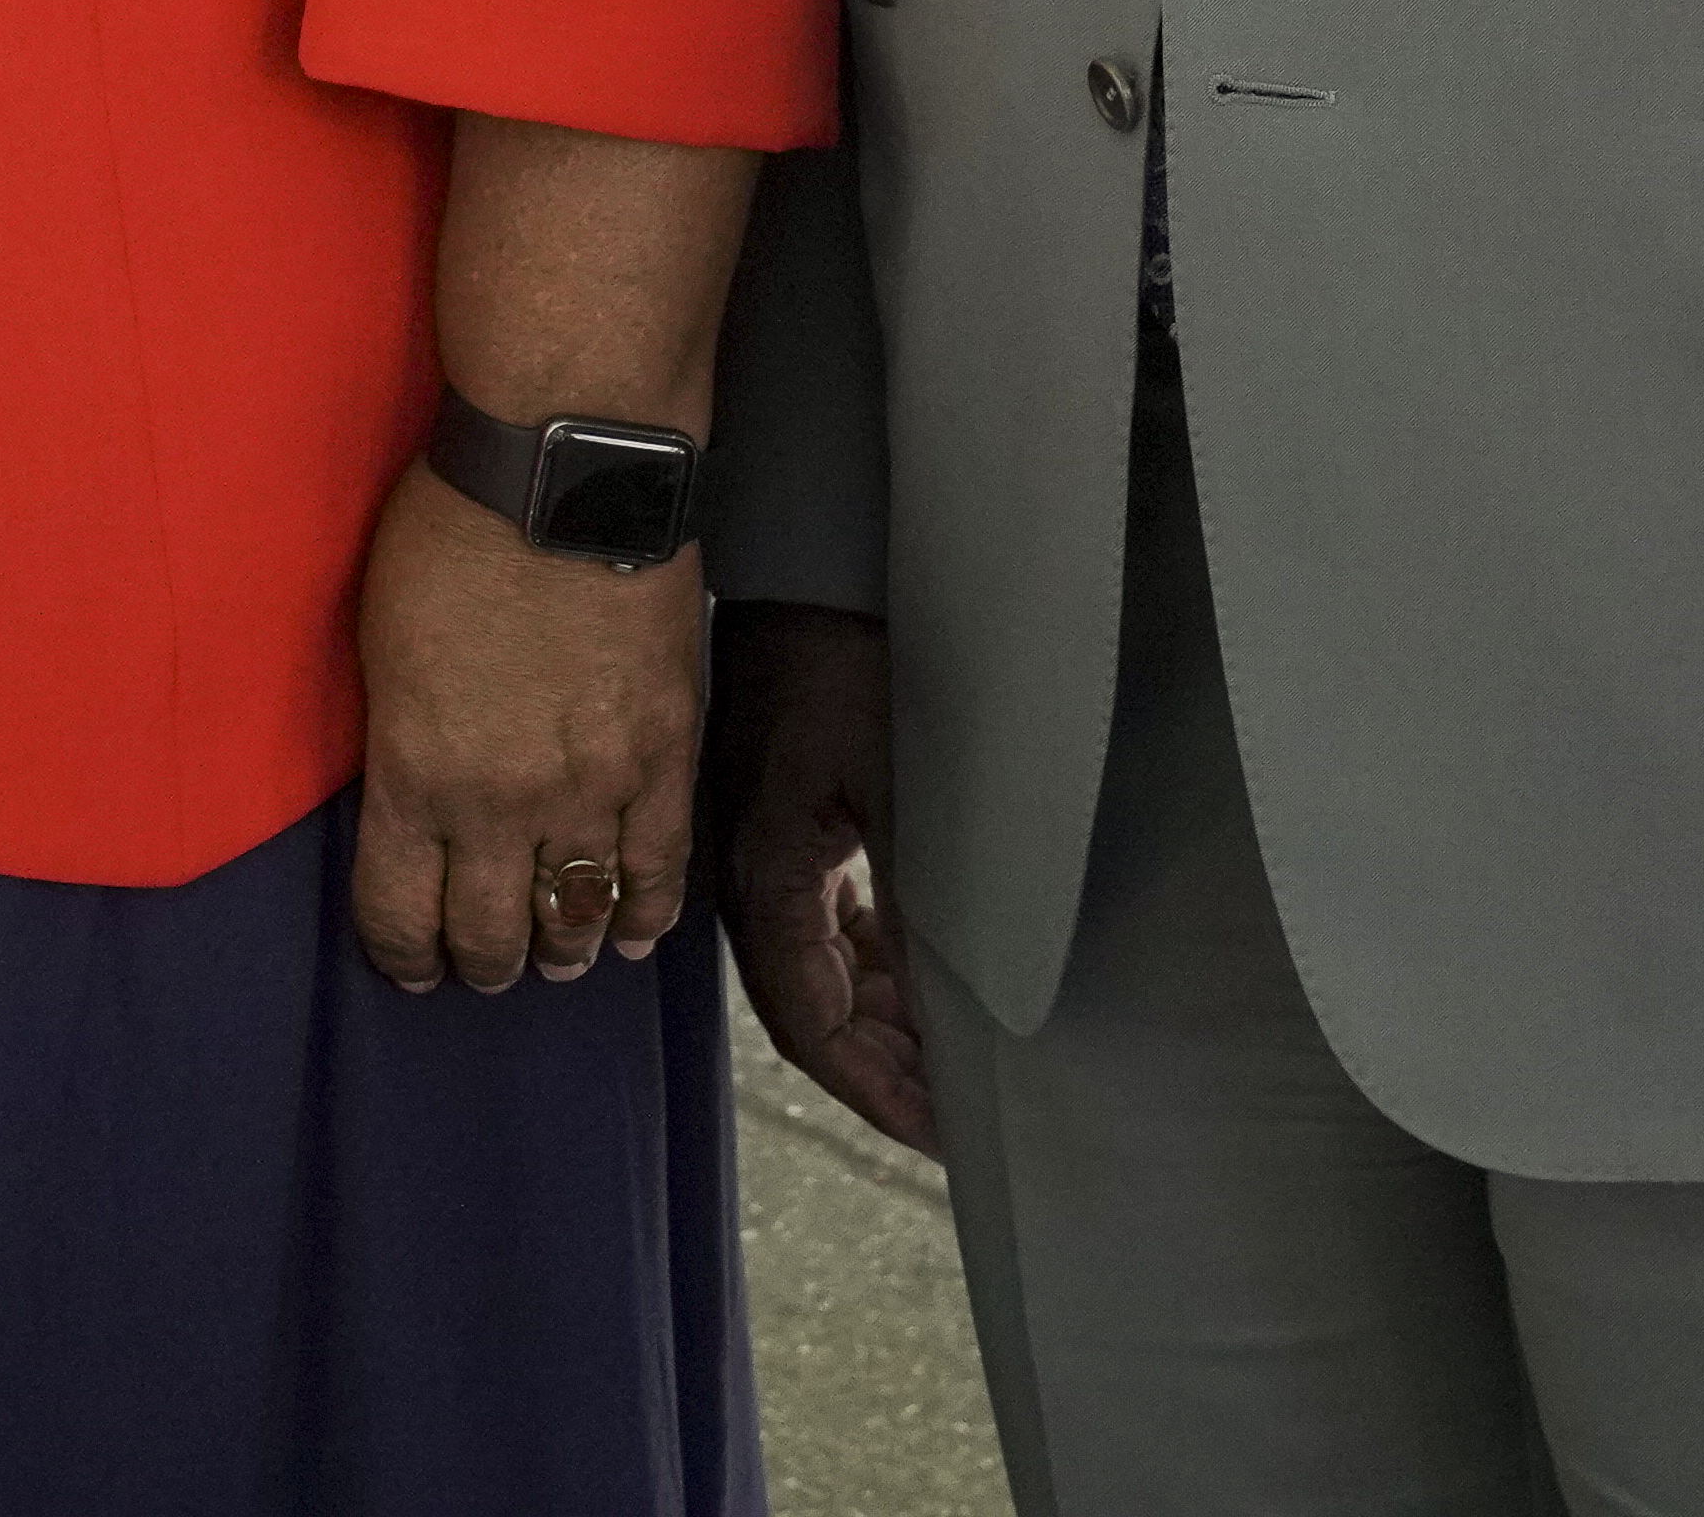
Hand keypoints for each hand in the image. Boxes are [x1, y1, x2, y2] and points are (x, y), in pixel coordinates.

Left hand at [349, 462, 700, 996]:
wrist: (561, 473)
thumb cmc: (452, 533)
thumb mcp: (382, 648)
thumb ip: (399, 743)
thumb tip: (414, 799)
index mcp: (414, 774)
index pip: (398, 912)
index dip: (403, 955)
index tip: (410, 964)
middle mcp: (499, 803)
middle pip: (490, 935)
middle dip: (482, 964)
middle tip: (485, 966)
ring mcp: (590, 787)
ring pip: (577, 915)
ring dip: (562, 947)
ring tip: (557, 956)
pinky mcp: (663, 756)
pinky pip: (660, 867)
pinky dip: (647, 913)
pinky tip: (635, 934)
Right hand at [707, 597, 930, 1149]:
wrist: (805, 566)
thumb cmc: (850, 661)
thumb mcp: (898, 781)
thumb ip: (917, 901)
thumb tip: (949, 1011)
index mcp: (766, 882)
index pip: (817, 1031)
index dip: (880, 1094)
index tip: (944, 1136)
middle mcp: (745, 881)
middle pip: (810, 1014)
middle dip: (883, 1071)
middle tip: (958, 1114)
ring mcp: (753, 851)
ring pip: (813, 972)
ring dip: (877, 1018)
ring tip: (948, 1053)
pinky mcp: (773, 820)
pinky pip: (814, 923)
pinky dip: (865, 962)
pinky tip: (906, 969)